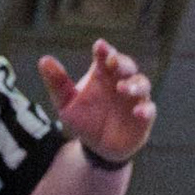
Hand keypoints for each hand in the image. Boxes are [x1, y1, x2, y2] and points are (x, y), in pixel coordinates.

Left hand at [37, 38, 154, 164]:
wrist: (97, 148)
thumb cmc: (84, 120)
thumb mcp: (65, 103)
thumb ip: (57, 83)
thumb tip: (44, 60)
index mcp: (103, 74)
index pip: (105, 56)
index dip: (104, 50)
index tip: (100, 47)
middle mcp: (121, 81)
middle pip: (127, 66)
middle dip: (123, 62)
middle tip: (114, 62)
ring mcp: (134, 98)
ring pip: (142, 84)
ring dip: (134, 84)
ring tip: (123, 89)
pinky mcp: (143, 116)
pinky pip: (149, 110)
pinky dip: (145, 110)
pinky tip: (137, 112)